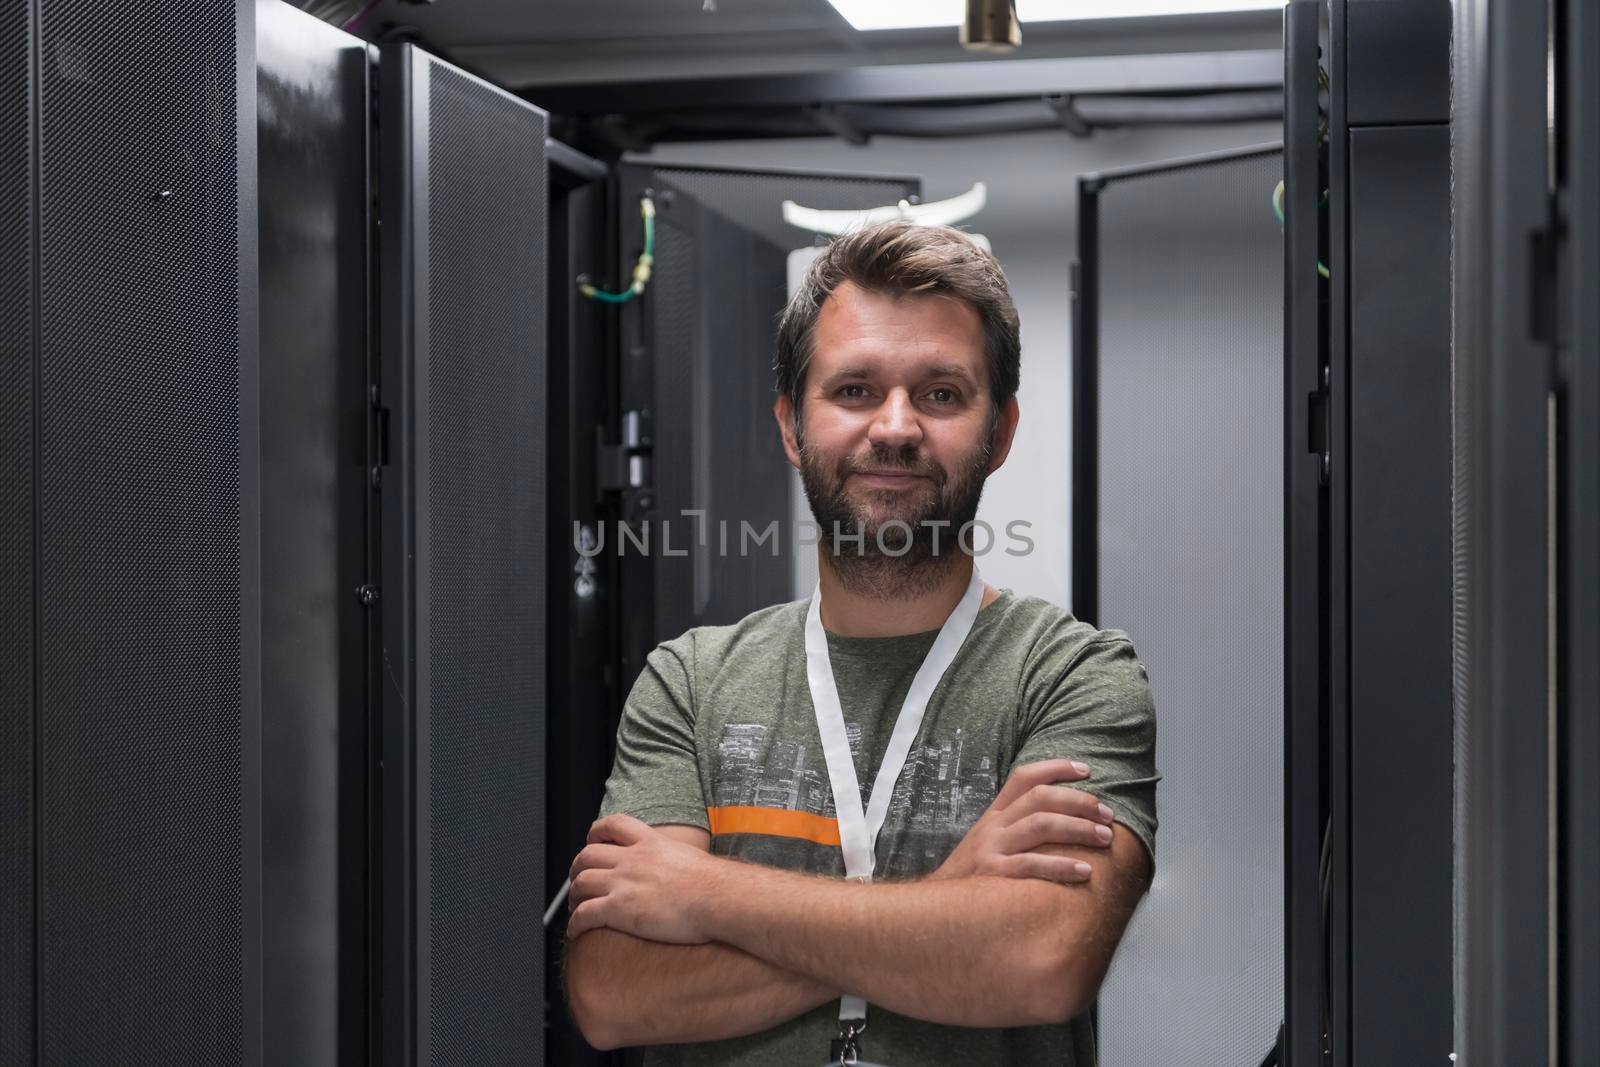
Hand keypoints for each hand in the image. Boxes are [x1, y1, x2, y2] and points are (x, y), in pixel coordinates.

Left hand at [568, 814, 717, 943]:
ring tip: (576, 906)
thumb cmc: (714, 884)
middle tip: (578, 879)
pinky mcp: (619, 909)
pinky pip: (585, 915)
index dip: (596, 832)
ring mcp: (624, 883)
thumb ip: (673, 858)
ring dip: (573, 896)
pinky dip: (575, 924)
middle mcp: (632, 859)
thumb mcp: (690, 857)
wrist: (718, 898)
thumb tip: (679, 868)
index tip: (592, 841)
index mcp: (651, 843)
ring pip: (581, 883)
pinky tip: (576, 931)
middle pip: (588, 855)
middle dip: (577, 868)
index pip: (614, 825)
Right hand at [931, 758, 1115, 884]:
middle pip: (1040, 798)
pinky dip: (1061, 866)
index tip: (1086, 770)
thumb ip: (1018, 830)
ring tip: (1105, 838)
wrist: (938, 909)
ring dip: (1078, 828)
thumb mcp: (989, 844)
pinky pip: (1032, 866)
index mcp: (994, 815)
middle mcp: (993, 827)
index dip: (1056, 768)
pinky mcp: (994, 875)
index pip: (1024, 778)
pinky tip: (1085, 871)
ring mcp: (993, 849)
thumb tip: (1067, 823)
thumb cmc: (974, 877)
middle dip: (1079, 802)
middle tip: (1108, 815)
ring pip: (1041, 825)